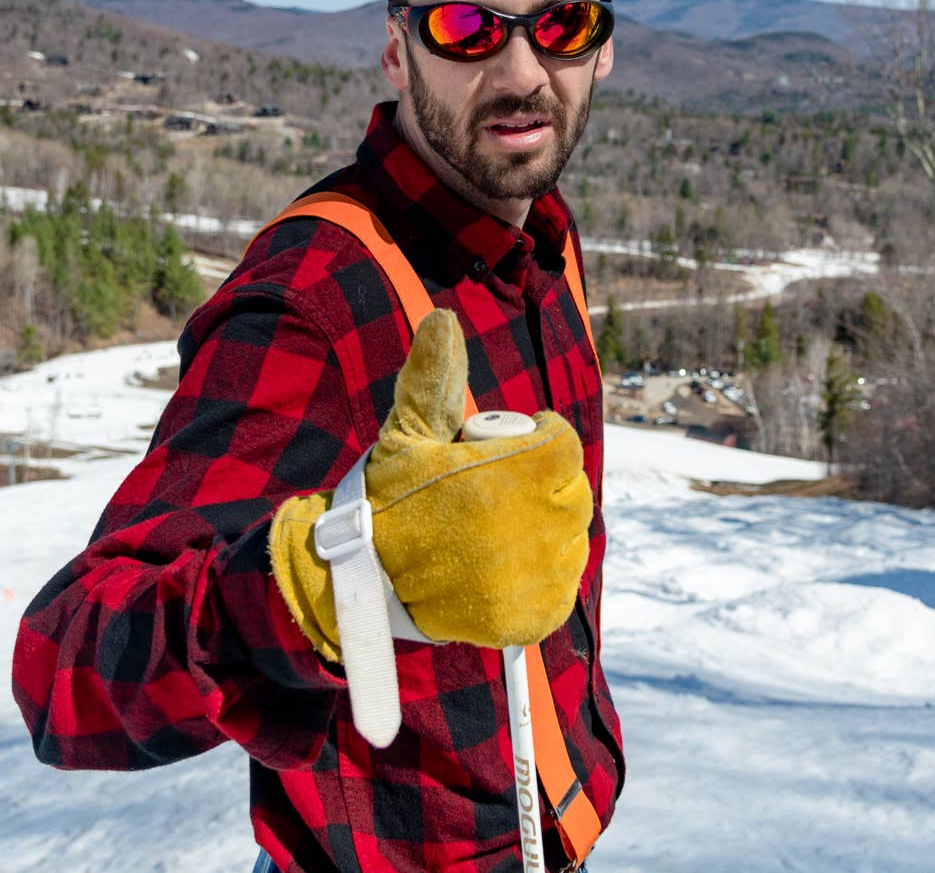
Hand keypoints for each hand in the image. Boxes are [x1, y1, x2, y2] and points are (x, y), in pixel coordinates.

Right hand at [270, 310, 591, 659]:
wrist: (363, 579)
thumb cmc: (389, 497)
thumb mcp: (408, 432)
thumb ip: (434, 375)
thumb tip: (443, 319)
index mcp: (513, 474)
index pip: (561, 443)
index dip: (538, 440)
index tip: (510, 449)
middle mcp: (535, 525)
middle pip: (570, 489)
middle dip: (543, 483)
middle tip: (501, 490)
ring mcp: (538, 575)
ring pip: (570, 537)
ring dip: (545, 528)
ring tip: (498, 529)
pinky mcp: (534, 616)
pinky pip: (561, 584)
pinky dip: (541, 575)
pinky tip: (504, 567)